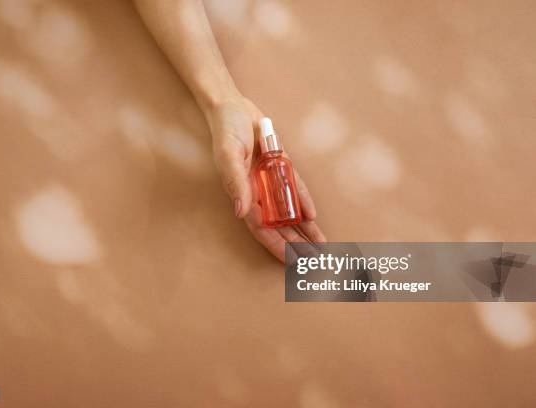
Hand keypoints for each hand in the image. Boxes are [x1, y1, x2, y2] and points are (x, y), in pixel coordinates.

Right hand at [205, 95, 325, 260]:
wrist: (234, 107)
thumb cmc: (227, 131)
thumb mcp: (228, 155)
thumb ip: (235, 182)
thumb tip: (240, 212)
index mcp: (243, 195)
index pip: (262, 228)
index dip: (277, 246)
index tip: (292, 261)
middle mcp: (258, 192)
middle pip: (279, 225)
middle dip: (296, 243)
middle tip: (315, 258)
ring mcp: (271, 181)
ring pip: (290, 211)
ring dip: (304, 228)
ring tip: (320, 244)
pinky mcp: (281, 167)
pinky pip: (295, 189)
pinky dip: (304, 202)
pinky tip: (314, 217)